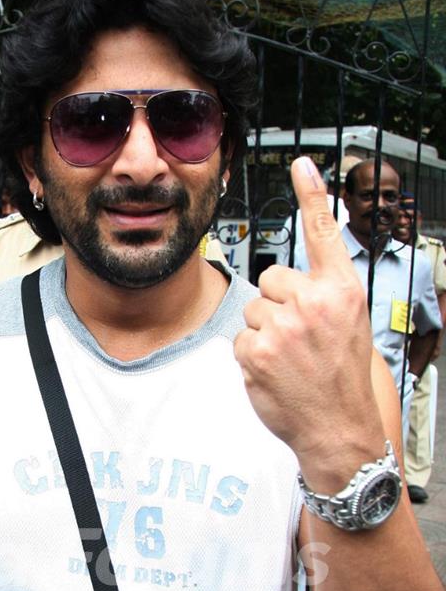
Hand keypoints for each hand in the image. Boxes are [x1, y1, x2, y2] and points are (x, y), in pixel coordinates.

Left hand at [233, 157, 383, 489]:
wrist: (337, 428)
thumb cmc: (341, 376)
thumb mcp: (349, 324)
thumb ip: (323, 294)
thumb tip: (285, 279)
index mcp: (342, 291)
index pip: (324, 233)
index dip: (312, 195)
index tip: (301, 162)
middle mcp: (313, 302)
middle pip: (270, 279)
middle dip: (277, 304)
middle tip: (300, 338)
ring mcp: (282, 326)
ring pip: (252, 310)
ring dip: (263, 332)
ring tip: (289, 359)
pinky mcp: (255, 350)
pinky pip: (241, 338)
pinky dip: (251, 355)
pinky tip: (274, 372)